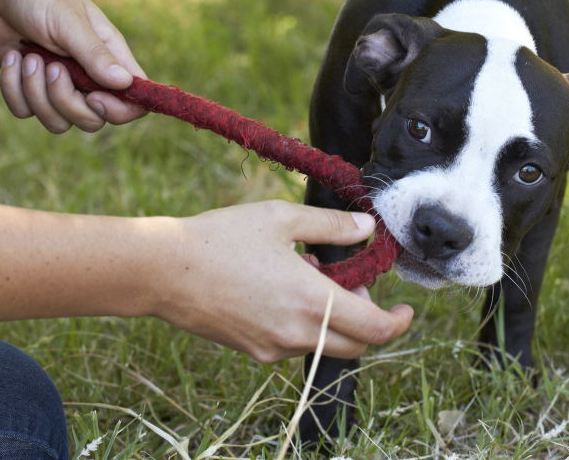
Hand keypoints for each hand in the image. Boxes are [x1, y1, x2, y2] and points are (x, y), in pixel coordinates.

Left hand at [0, 0, 146, 132]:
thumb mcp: (68, 21)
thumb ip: (95, 54)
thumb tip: (125, 83)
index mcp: (110, 57)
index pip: (134, 100)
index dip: (120, 110)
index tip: (93, 97)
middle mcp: (89, 77)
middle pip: (93, 120)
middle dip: (66, 102)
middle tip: (51, 68)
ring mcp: (59, 86)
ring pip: (58, 122)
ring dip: (36, 93)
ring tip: (28, 58)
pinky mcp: (30, 90)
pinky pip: (25, 112)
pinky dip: (13, 88)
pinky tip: (12, 57)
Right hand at [153, 201, 412, 362]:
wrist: (164, 271)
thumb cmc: (221, 238)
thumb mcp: (280, 217)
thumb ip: (331, 225)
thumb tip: (368, 229)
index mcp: (311, 301)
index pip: (376, 329)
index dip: (399, 322)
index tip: (405, 308)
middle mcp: (297, 333)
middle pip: (357, 344)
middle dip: (367, 318)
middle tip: (353, 283)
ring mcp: (273, 347)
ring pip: (325, 344)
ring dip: (333, 318)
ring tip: (307, 274)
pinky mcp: (254, 351)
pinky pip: (295, 343)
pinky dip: (305, 323)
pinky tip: (281, 288)